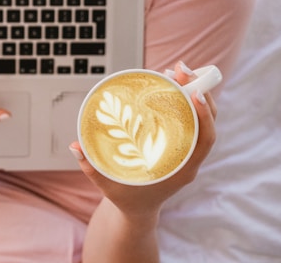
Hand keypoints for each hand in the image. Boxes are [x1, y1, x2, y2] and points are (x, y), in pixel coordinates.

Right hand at [70, 61, 217, 217]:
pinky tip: (169, 84)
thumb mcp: (107, 185)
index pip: (204, 140)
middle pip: (205, 121)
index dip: (204, 115)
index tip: (194, 93)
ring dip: (192, 91)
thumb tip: (75, 146)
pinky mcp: (179, 143)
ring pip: (199, 117)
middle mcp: (189, 158)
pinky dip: (183, 100)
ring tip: (174, 70)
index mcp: (182, 170)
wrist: (138, 210)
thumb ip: (90, 167)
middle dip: (198, 91)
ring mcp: (187, 149)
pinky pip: (188, 118)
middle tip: (180, 69)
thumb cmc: (126, 198)